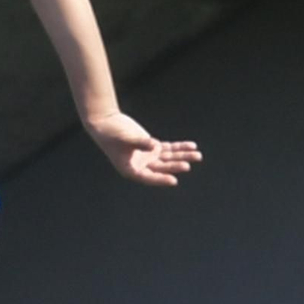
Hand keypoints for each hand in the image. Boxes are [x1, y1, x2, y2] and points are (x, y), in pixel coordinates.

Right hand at [87, 113, 202, 186]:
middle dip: (175, 165)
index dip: (161, 179)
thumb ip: (140, 143)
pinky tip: (191, 146)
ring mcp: (147, 156)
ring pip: (168, 158)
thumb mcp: (124, 139)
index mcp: (131, 170)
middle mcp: (141, 165)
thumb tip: (156, 146)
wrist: (105, 123)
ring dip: (182, 156)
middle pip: (162, 167)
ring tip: (198, 155)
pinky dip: (179, 147)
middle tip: (188, 165)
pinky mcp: (151, 147)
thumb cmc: (110, 134)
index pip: (148, 177)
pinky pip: (168, 148)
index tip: (174, 180)